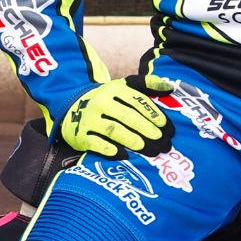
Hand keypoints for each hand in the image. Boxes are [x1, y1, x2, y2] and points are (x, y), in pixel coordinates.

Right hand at [60, 77, 174, 156]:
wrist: (71, 106)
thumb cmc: (107, 99)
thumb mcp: (123, 86)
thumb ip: (147, 84)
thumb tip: (169, 88)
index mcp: (114, 89)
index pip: (137, 101)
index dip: (153, 114)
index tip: (167, 127)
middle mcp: (101, 102)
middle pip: (127, 116)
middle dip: (148, 130)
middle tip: (163, 143)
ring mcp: (89, 119)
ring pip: (114, 130)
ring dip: (134, 141)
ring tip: (151, 151)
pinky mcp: (80, 135)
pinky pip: (97, 144)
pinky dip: (111, 150)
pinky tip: (126, 155)